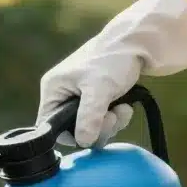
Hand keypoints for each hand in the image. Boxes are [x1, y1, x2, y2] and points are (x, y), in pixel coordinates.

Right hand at [36, 0, 186, 148]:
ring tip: (122, 109)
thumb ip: (89, 117)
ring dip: (110, 124)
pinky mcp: (97, 100)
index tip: (90, 134)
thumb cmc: (112, 59)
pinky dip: (116, 118)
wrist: (137, 44)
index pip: (49, 126)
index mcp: (54, 89)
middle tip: (112, 119)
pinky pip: (102, 122)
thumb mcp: (99, 89)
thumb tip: (83, 142)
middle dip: (97, 129)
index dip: (69, 135)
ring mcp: (80, 98)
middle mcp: (63, 95)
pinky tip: (126, 106)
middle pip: (73, 130)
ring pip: (91, 128)